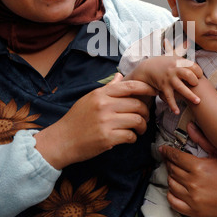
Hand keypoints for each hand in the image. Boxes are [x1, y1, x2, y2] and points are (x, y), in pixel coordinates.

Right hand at [35, 73, 156, 169]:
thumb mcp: (89, 99)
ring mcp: (106, 122)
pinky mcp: (107, 138)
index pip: (130, 86)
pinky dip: (133, 138)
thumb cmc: (76, 119)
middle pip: (137, 104)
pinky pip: (130, 136)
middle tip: (145, 117)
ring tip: (139, 129)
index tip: (154, 92)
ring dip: (142, 126)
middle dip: (146, 112)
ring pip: (137, 120)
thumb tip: (119, 76)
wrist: (61, 140)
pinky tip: (129, 138)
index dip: (146, 88)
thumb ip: (107, 88)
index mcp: (100, 94)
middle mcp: (104, 105)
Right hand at [130, 55, 202, 114]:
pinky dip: (173, 105)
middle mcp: (174, 70)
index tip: (199, 77)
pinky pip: (169, 97)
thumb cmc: (161, 62)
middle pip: (189, 76)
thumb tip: (187, 41)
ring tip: (198, 101)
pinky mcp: (163, 87)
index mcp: (178, 62)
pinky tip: (177, 111)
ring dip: (190, 95)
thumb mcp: (171, 55)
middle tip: (197, 86)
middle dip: (195, 81)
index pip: (193, 66)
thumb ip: (180, 49)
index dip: (198, 72)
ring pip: (181, 88)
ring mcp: (168, 79)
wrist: (146, 69)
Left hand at [160, 123, 216, 216]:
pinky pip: (174, 203)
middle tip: (171, 159)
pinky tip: (176, 188)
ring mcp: (194, 199)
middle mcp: (194, 184)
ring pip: (171, 185)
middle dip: (169, 162)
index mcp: (199, 167)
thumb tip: (189, 126)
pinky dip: (171, 195)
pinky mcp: (196, 212)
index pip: (175, 157)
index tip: (163, 149)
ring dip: (171, 177)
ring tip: (175, 172)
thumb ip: (202, 139)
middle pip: (172, 170)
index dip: (167, 152)